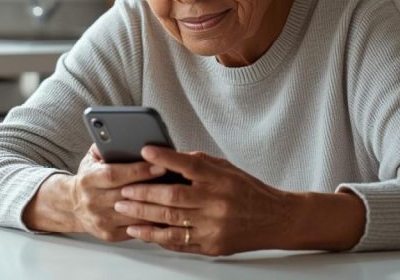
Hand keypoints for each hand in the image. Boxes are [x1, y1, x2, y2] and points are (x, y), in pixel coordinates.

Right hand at [22, 145, 167, 240]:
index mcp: (88, 180)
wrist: (72, 206)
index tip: (160, 164)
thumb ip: (104, 145)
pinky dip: (152, 220)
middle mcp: (92, 202)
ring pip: (135, 215)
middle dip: (153, 186)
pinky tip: (166, 210)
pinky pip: (136, 228)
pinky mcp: (110, 234)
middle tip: (175, 178)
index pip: (114, 175)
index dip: (138, 171)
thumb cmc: (89, 178)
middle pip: (127, 195)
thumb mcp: (91, 158)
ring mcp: (101, 221)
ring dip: (156, 205)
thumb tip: (123, 134)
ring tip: (176, 194)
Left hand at [113, 146, 292, 255]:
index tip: (144, 151)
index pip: (188, 165)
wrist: (275, 219)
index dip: (164, 158)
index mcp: (220, 179)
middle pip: (173, 197)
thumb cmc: (249, 191)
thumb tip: (167, 159)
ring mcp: (213, 227)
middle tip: (123, 190)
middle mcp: (217, 203)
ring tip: (124, 210)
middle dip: (143, 193)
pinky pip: (178, 242)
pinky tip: (141, 231)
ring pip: (171, 221)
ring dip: (143, 216)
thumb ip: (198, 164)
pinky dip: (156, 236)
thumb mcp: (227, 169)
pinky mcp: (211, 246)